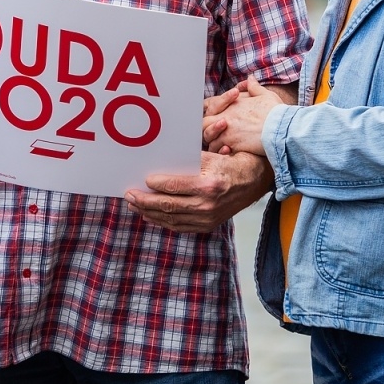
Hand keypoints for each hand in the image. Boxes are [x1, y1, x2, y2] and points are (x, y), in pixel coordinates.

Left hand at [126, 151, 272, 233]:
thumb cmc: (230, 164)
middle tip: (129, 195)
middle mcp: (208, 204)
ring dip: (149, 212)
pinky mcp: (208, 225)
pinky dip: (163, 221)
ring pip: (171, 218)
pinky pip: (180, 226)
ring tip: (134, 205)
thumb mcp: (211, 156)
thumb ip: (187, 161)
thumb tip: (159, 163)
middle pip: (168, 205)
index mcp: (208, 185)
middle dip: (145, 201)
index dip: (155, 185)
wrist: (254, 181)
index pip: (174, 187)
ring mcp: (208, 218)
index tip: (142, 180)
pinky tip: (149, 216)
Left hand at [202, 77, 286, 156]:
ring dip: (213, 141)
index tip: (215, 117)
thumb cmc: (275, 112)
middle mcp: (226, 117)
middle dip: (207, 127)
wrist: (281, 128)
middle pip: (203, 123)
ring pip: (209, 139)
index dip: (209, 111)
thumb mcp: (265, 95)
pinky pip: (218, 150)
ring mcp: (227, 132)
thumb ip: (254, 87)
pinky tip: (227, 151)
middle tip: (214, 132)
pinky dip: (220, 151)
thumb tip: (250, 78)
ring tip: (222, 143)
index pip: (210, 106)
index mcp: (232, 105)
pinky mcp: (233, 145)